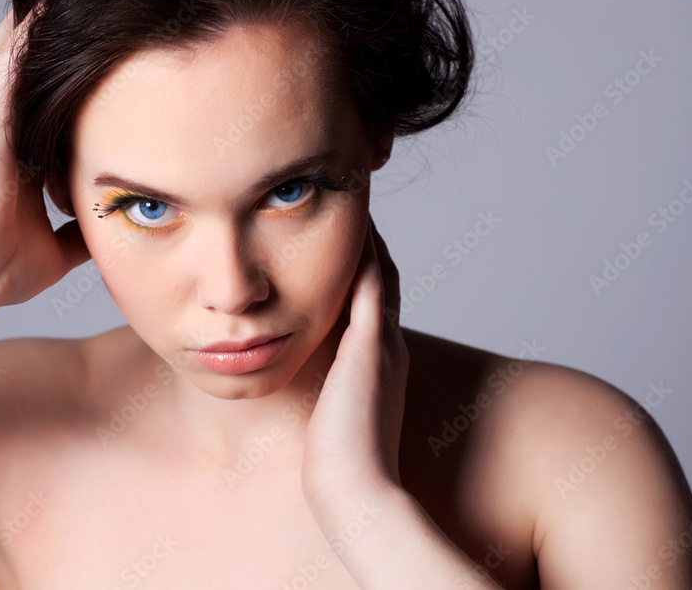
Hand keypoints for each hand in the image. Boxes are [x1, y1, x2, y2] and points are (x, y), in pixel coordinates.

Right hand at [0, 8, 89, 307]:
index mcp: (27, 161)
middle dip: (62, 44)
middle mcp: (12, 134)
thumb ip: (83, 234)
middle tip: (93, 7)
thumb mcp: (61, 250)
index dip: (83, 89)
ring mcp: (0, 122)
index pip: (58, 112)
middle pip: (39, 75)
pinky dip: (28, 33)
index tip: (118, 67)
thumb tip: (110, 234)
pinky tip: (47, 0)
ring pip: (22, 58)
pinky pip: (12, 64)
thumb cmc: (0, 268)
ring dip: (41, 25)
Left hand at [301, 213, 408, 508]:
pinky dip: (364, 254)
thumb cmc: (335, 462)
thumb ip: (326, 394)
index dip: (358, 267)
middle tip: (349, 206)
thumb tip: (306, 385)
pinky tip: (351, 226)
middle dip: (365, 243)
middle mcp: (385, 346)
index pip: (368, 300)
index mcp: (376, 361)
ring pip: (378, 273)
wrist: (354, 489)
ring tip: (350, 202)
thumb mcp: (330, 416)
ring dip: (366, 238)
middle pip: (378, 277)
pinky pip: (371, 285)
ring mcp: (382, 344)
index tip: (338, 239)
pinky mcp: (372, 346)